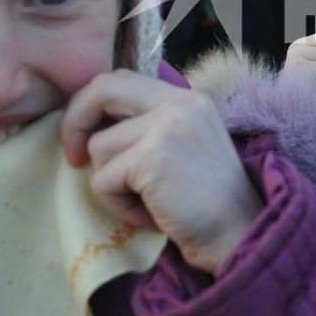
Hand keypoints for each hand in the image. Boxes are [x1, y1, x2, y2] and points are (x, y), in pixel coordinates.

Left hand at [60, 72, 262, 275]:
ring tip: (147, 202)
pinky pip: (102, 181)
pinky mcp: (152, 158)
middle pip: (101, 89)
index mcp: (187, 98)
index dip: (91, 105)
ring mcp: (166, 127)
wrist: (241, 236)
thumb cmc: (208, 205)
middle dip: (75, 123)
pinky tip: (152, 215)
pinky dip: (119, 206)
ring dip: (112, 184)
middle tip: (74, 159)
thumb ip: (149, 128)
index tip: (86, 139)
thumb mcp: (183, 149)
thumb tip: (91, 127)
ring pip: (98, 147)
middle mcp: (179, 103)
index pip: (121, 79)